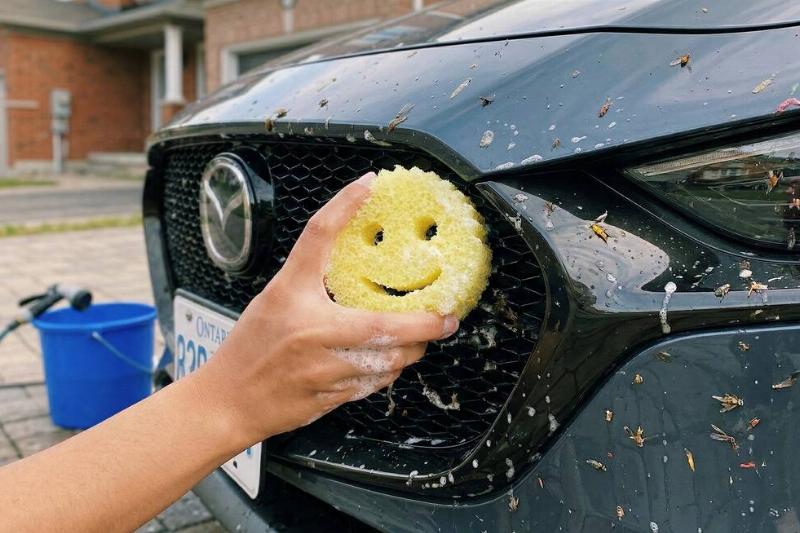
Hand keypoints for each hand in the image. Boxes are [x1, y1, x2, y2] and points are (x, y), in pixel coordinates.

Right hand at [192, 172, 458, 448]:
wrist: (230, 401)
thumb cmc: (252, 345)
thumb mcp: (277, 296)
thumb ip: (311, 267)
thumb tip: (346, 228)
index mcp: (294, 299)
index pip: (317, 240)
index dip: (342, 207)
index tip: (369, 185)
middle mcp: (313, 334)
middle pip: (384, 328)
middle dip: (424, 327)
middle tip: (446, 318)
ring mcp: (324, 372)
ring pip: (387, 363)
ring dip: (410, 351)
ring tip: (421, 338)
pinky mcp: (331, 398)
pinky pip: (374, 385)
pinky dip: (389, 371)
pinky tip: (391, 360)